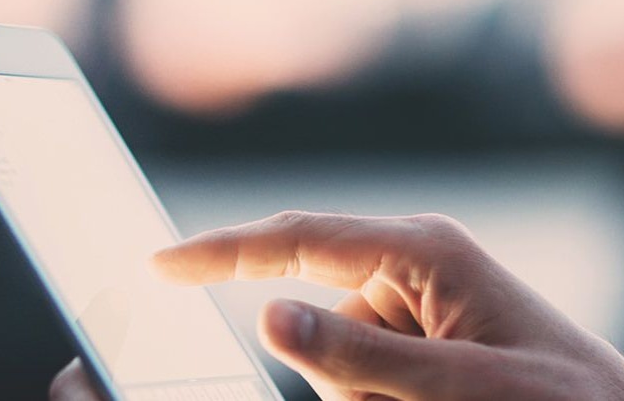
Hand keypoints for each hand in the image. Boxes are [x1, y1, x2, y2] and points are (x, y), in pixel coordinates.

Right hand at [50, 211, 623, 400]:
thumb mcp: (464, 387)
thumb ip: (363, 356)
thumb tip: (269, 315)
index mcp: (424, 250)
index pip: (299, 238)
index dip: (222, 251)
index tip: (159, 265)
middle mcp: (411, 265)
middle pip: (314, 310)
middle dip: (346, 374)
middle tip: (404, 399)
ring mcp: (413, 303)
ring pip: (333, 356)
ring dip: (370, 396)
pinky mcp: (416, 338)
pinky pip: (361, 376)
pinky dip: (382, 399)